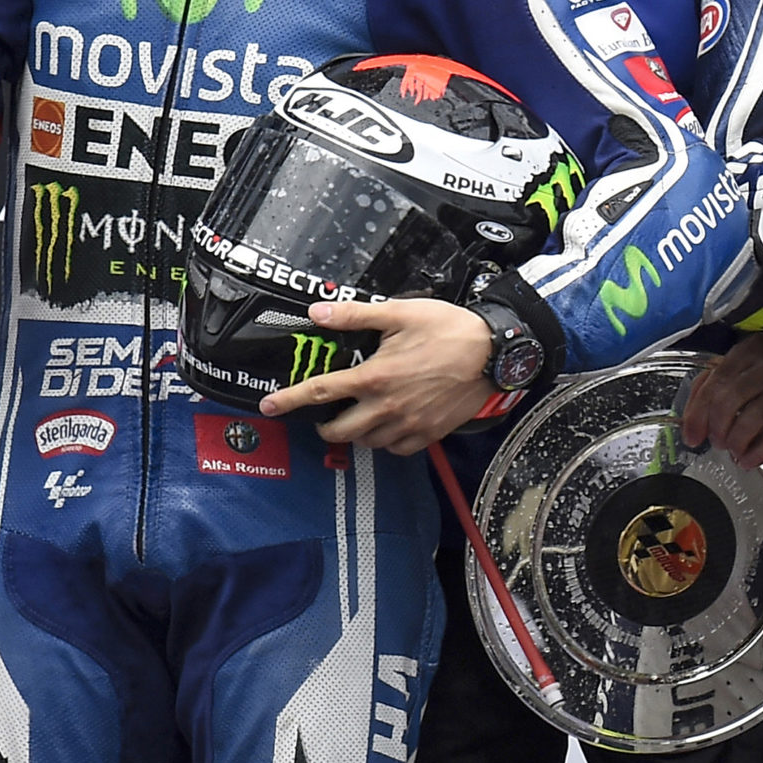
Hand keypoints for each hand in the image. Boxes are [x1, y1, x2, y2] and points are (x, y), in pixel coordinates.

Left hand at [258, 297, 496, 454]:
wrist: (494, 353)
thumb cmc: (450, 329)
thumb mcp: (400, 313)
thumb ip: (355, 316)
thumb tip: (318, 313)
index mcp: (375, 376)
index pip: (319, 392)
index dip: (288, 400)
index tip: (269, 406)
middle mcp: (387, 406)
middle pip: (338, 430)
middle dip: (323, 426)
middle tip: (323, 416)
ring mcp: (408, 423)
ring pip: (366, 442)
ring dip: (355, 433)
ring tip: (357, 418)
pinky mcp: (428, 433)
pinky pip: (396, 449)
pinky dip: (385, 442)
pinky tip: (387, 426)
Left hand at [682, 332, 762, 466]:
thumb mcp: (745, 359)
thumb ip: (715, 382)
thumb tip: (691, 423)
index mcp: (748, 351)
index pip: (715, 383)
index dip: (698, 414)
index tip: (691, 437)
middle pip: (730, 401)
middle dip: (717, 428)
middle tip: (717, 442)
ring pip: (752, 421)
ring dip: (736, 442)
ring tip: (734, 450)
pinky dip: (759, 453)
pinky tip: (748, 460)